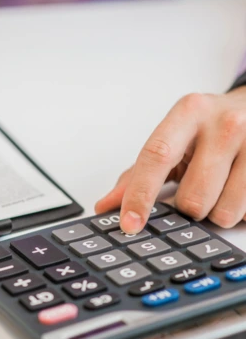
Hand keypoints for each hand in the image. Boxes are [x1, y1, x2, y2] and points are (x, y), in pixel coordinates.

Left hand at [96, 88, 245, 232]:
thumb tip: (106, 206)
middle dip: (188, 206)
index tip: (129, 224)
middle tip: (196, 187)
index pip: (157, 158)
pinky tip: (238, 188)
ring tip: (221, 186)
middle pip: (192, 198)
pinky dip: (239, 211)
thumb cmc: (208, 127)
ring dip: (216, 211)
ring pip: (224, 212)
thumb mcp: (172, 139)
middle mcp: (224, 124)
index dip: (139, 195)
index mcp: (188, 113)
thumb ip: (138, 174)